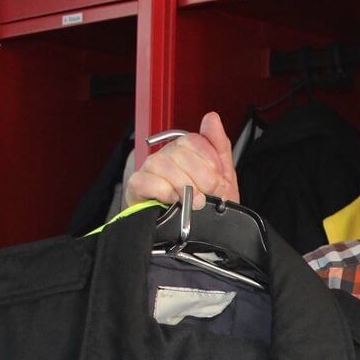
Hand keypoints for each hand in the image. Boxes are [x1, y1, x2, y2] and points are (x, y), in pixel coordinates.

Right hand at [124, 111, 240, 209]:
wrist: (197, 242)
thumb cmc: (206, 210)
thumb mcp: (223, 179)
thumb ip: (219, 147)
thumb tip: (212, 118)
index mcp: (185, 153)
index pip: (193, 139)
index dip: (209, 161)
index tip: (218, 181)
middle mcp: (166, 158)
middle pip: (179, 150)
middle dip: (199, 176)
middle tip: (207, 196)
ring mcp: (149, 172)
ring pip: (161, 162)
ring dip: (182, 184)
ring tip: (194, 203)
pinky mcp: (136, 189)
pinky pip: (144, 180)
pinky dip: (161, 190)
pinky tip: (172, 199)